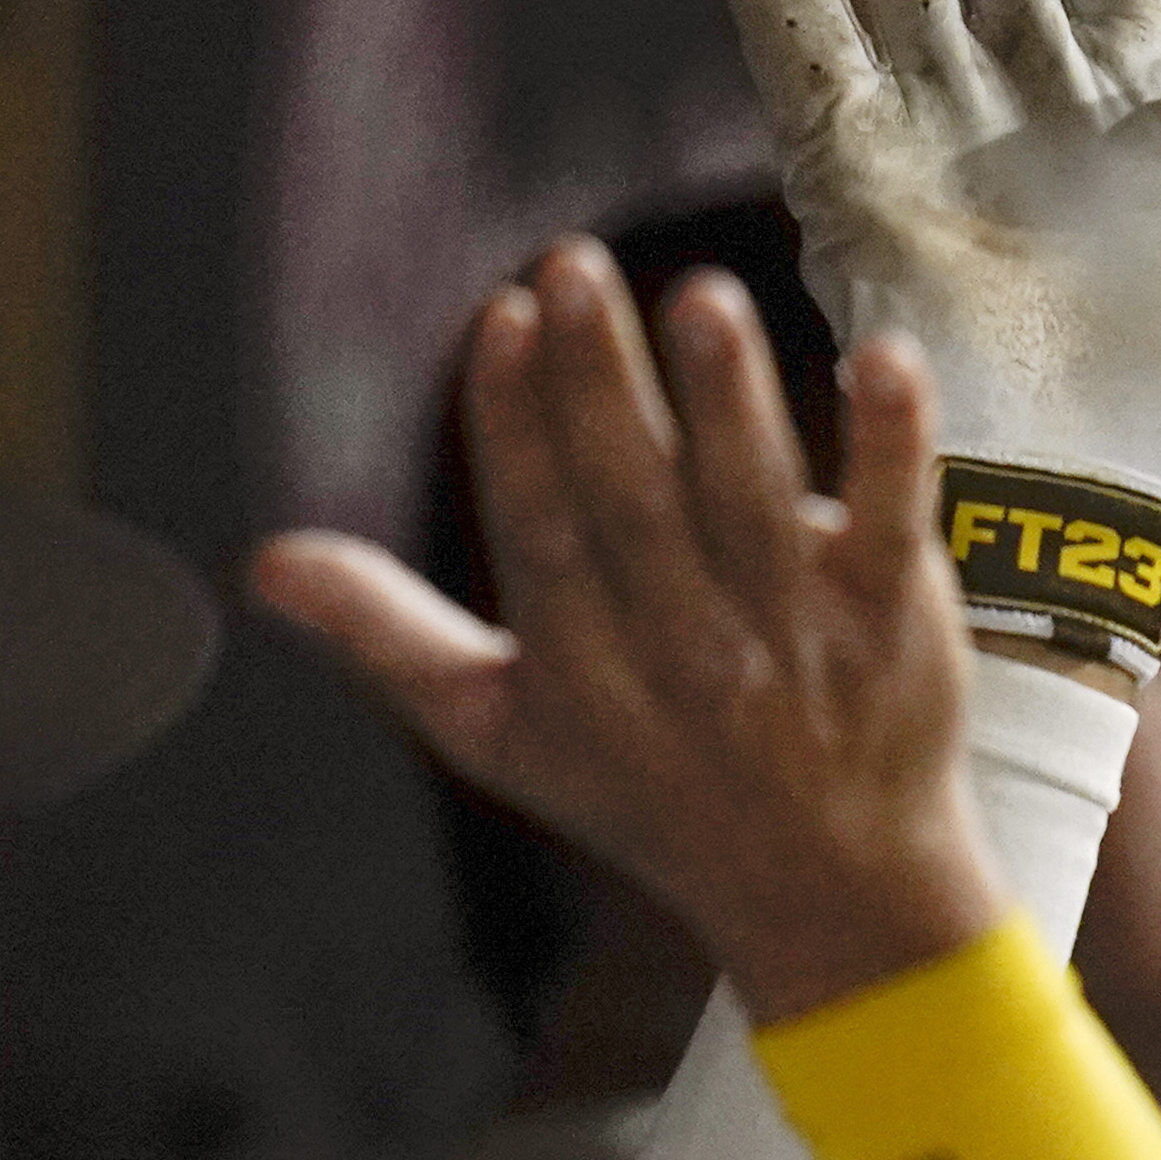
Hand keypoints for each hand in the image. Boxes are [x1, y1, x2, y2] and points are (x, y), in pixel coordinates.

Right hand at [255, 243, 1003, 1024]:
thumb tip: (265, 562)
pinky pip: (894, 523)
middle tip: (577, 266)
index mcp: (583, 660)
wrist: (830, 892)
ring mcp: (796, 636)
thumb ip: (390, 636)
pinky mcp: (895, 625)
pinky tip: (884, 359)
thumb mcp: (501, 732)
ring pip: (753, 501)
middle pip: (636, 498)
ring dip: (729, 397)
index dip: (517, 421)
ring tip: (702, 299)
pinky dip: (892, 444)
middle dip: (602, 381)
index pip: (540, 525)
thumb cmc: (651, 793)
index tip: (505, 316)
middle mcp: (687, 647)